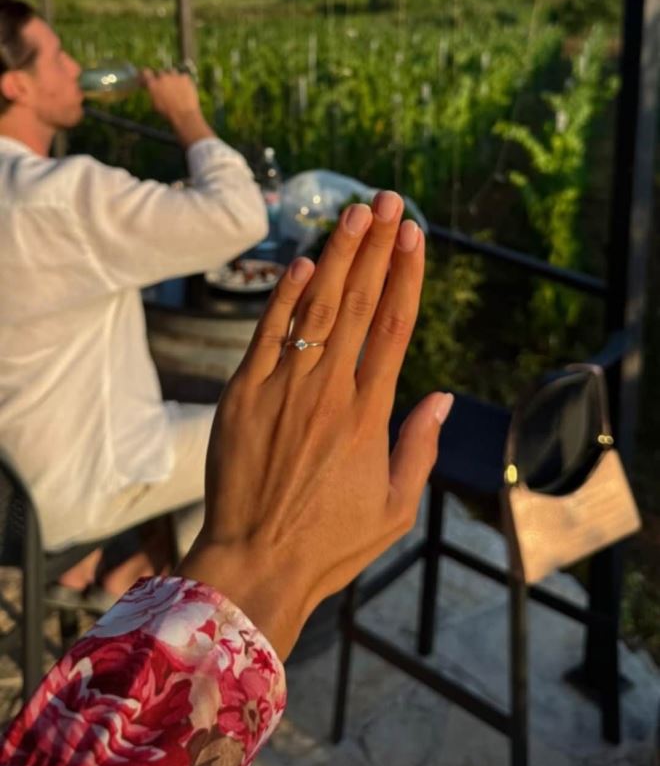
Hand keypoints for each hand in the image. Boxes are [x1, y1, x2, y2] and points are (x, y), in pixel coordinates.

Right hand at [142, 68, 199, 120]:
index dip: (147, 74)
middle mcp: (163, 78)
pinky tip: (185, 87)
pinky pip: (183, 75)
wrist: (184, 113)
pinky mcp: (185, 77)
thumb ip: (154, 93)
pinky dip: (183, 80)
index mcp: (153, 85)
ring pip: (171, 71)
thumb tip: (154, 89)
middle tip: (165, 84)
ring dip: (172, 76)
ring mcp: (174, 76)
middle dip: (161, 77)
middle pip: (160, 72)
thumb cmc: (168, 112)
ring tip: (175, 84)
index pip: (146, 72)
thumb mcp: (156, 103)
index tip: (149, 77)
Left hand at [178, 191, 453, 658]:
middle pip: (358, 301)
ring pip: (315, 306)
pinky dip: (284, 295)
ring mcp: (283, 387)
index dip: (405, 274)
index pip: (394, 326)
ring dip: (335, 255)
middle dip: (376, 246)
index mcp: (369, 414)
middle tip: (388, 201)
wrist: (254, 564)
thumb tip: (442, 396)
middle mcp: (329, 390)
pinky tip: (301, 262)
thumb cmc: (329, 543)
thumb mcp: (396, 508)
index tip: (414, 235)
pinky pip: (267, 332)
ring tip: (353, 214)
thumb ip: (419, 447)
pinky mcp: (243, 393)